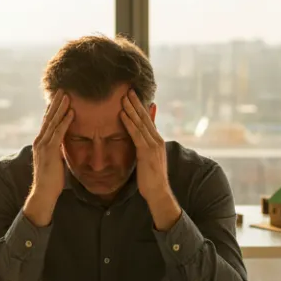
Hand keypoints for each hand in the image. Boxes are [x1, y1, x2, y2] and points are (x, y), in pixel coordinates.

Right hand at [24, 91, 72, 226]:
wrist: (44, 192)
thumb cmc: (51, 180)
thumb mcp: (55, 160)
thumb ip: (57, 150)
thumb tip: (63, 144)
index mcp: (41, 142)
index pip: (47, 121)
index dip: (53, 108)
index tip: (59, 97)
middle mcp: (40, 141)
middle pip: (48, 117)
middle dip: (55, 103)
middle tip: (62, 89)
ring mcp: (43, 145)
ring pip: (53, 122)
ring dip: (60, 107)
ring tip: (67, 95)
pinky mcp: (50, 151)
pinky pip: (59, 132)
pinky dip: (65, 121)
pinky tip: (71, 112)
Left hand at [120, 90, 181, 229]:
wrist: (158, 192)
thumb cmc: (151, 178)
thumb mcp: (148, 159)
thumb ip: (144, 147)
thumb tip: (140, 141)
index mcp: (157, 140)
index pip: (148, 120)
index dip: (140, 107)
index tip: (133, 95)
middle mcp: (157, 140)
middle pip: (145, 117)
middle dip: (136, 103)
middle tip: (128, 89)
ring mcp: (153, 145)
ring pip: (140, 123)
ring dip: (131, 109)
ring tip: (123, 97)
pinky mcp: (146, 152)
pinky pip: (136, 134)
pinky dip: (129, 123)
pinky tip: (122, 114)